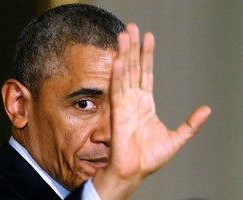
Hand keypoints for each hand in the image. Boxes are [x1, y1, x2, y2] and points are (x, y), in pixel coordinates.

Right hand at [93, 23, 210, 198]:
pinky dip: (117, 76)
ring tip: (124, 36)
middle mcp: (133, 100)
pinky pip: (116, 91)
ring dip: (124, 55)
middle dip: (133, 48)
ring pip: (124, 75)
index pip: (146, 74)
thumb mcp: (177, 138)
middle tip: (131, 28)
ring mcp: (124, 105)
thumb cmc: (150, 157)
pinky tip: (118, 61)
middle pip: (134, 69)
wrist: (135, 171)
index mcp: (145, 103)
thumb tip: (207, 109)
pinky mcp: (117, 113)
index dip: (147, 56)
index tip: (148, 37)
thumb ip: (191, 124)